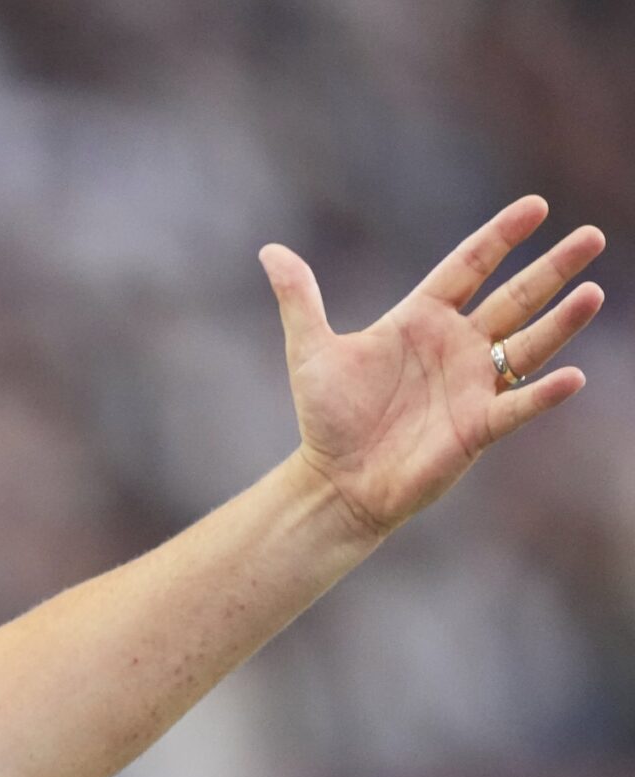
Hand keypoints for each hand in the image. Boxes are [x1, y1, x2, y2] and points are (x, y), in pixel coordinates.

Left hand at [260, 196, 604, 541]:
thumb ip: (299, 299)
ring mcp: (472, 385)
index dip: (501, 237)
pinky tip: (572, 376)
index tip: (535, 206)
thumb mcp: (311, 351)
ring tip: (593, 291)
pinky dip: (544, 393)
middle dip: (552, 269)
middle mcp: (457, 347)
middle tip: (592, 236)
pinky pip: (518, 406)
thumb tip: (270, 250)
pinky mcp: (477, 427)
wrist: (335, 482)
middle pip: (514, 298)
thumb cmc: (327, 418)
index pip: (469, 266)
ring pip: (528, 345)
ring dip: (561, 321)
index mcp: (421, 320)